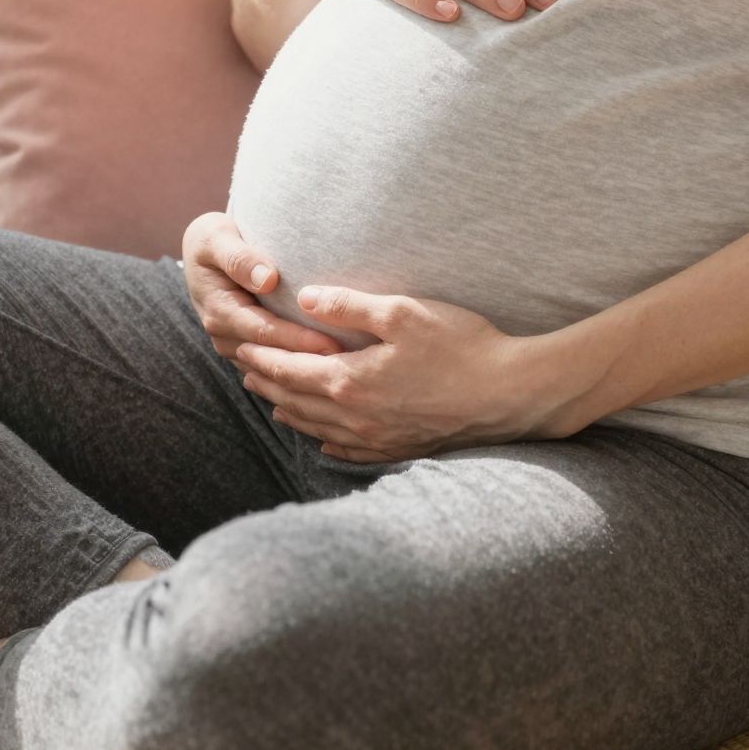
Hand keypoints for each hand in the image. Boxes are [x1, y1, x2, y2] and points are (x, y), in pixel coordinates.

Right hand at [180, 210, 346, 365]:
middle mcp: (224, 335)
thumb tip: (268, 280)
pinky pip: (270, 368)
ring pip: (271, 368)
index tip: (331, 343)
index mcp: (219, 310)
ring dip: (304, 372)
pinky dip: (295, 372)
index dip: (298, 340)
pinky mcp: (244, 349)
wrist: (202, 251)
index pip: (264, 331)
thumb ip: (240, 259)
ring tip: (343, 372)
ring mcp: (233, 345)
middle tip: (349, 364)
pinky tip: (325, 372)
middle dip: (309, 362)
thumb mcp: (216, 237)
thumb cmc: (213, 239)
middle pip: (271, 355)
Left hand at [234, 283, 579, 462]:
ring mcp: (376, 439)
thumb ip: (349, 305)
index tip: (242, 345)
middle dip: (269, 383)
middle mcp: (355, 417)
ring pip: (318, 428)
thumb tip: (304, 297)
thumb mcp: (402, 313)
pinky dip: (326, 442)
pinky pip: (348, 452)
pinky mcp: (398, 449)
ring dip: (291, 411)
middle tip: (246, 370)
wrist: (507, 394)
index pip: (291, 368)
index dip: (264, 356)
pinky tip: (322, 440)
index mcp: (350, 380)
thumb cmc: (460, 346)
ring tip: (274, 400)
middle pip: (297, 400)